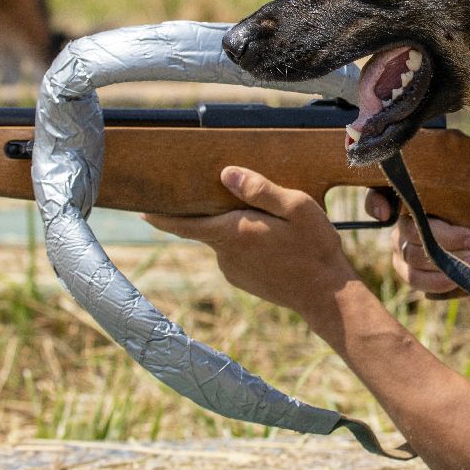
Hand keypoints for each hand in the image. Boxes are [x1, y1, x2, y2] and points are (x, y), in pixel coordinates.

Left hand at [144, 167, 354, 316]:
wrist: (327, 296)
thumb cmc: (314, 247)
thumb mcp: (296, 207)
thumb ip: (260, 189)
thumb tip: (226, 173)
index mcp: (233, 233)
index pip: (184, 223)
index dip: (161, 216)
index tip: (141, 210)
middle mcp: (226, 255)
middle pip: (210, 226)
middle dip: (222, 212)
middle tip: (249, 203)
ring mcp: (234, 272)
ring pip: (228, 240)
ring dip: (240, 229)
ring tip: (276, 227)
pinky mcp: (245, 282)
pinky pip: (239, 255)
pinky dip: (249, 245)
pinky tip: (277, 245)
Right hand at [365, 189, 469, 295]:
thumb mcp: (464, 204)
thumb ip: (451, 194)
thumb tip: (432, 195)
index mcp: (408, 204)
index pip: (378, 197)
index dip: (376, 204)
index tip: (387, 213)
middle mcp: (399, 227)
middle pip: (412, 233)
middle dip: (447, 239)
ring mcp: (400, 252)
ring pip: (413, 260)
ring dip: (447, 263)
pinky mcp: (407, 273)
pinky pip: (417, 280)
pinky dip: (439, 282)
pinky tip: (460, 279)